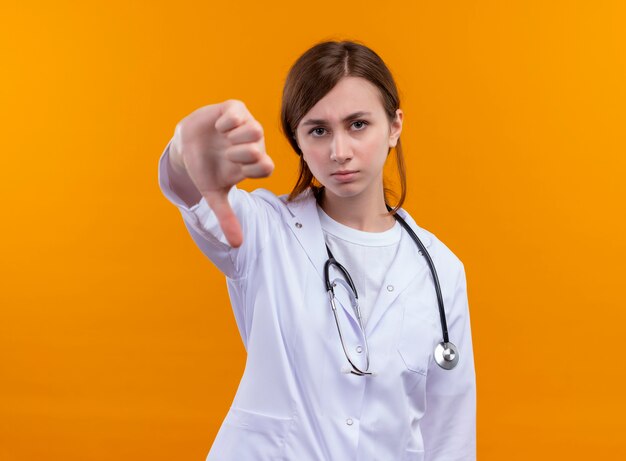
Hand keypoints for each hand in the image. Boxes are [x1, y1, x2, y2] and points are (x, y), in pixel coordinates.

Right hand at [170, 99, 273, 246]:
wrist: (187, 145)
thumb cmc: (205, 169)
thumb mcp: (214, 194)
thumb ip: (227, 217)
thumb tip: (237, 245)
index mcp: (253, 163)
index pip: (266, 168)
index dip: (249, 170)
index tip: (234, 169)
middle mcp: (254, 144)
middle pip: (258, 151)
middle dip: (237, 155)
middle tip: (225, 153)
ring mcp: (245, 125)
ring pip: (254, 130)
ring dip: (234, 139)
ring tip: (222, 139)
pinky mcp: (234, 109)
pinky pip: (238, 113)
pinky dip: (226, 122)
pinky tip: (218, 127)